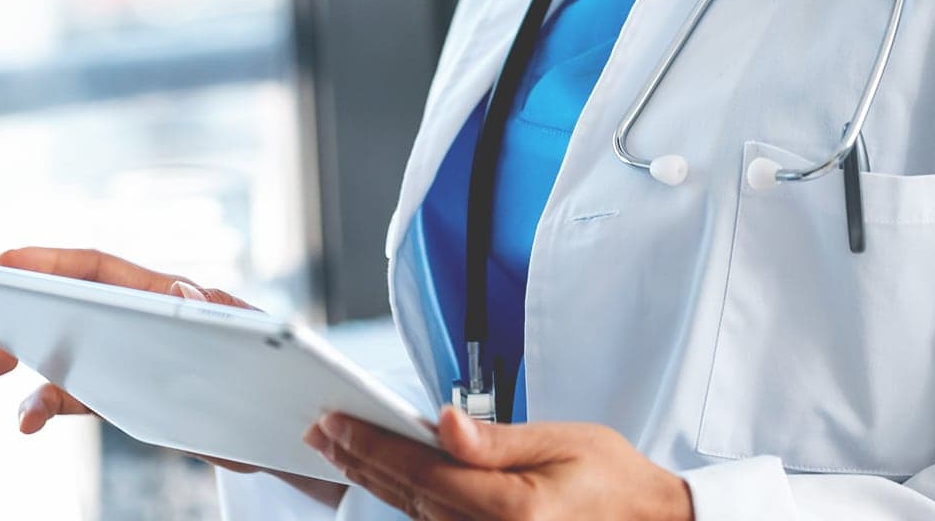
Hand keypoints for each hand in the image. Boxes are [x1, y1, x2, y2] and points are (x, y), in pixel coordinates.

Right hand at [0, 246, 346, 508]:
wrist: (288, 425)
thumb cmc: (276, 368)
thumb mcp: (254, 341)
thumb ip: (219, 316)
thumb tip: (182, 290)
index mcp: (170, 296)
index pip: (102, 269)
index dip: (53, 262)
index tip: (4, 260)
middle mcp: (140, 320)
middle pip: (70, 306)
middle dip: (24, 314)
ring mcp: (128, 357)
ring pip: (65, 353)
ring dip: (27, 366)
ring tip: (1, 383)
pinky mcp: (125, 397)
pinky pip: (75, 396)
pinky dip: (44, 404)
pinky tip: (26, 421)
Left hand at [303, 404, 693, 520]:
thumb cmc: (614, 481)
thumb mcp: (560, 442)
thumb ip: (493, 440)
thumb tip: (440, 424)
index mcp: (511, 511)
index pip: (422, 473)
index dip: (372, 445)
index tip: (334, 422)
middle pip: (408, 498)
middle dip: (360, 461)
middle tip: (321, 432)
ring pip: (415, 517)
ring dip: (375, 482)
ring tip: (341, 451)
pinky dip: (406, 502)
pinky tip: (384, 480)